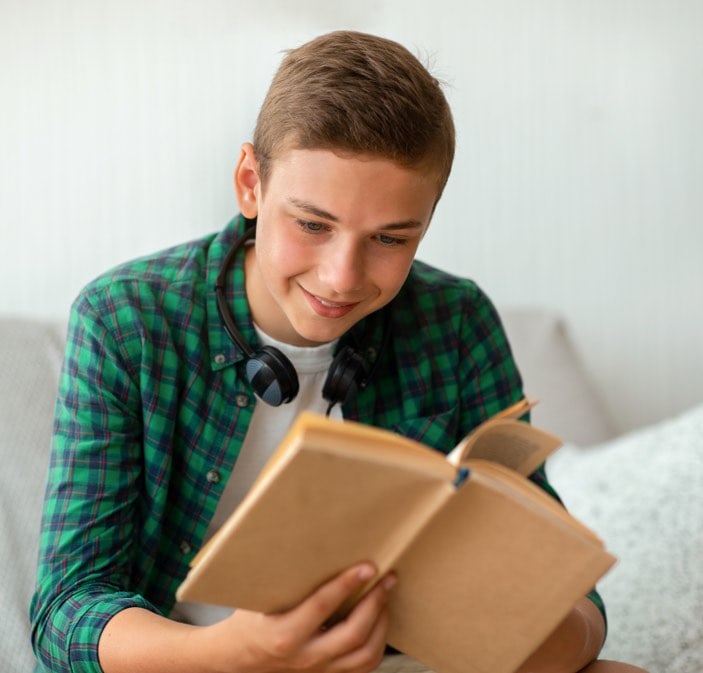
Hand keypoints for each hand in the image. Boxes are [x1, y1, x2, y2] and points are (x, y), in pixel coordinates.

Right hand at [202, 562, 396, 672]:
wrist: (239, 657)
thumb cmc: (250, 619)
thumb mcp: (261, 597)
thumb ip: (289, 579)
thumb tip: (315, 540)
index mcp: (285, 634)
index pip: (323, 606)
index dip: (347, 583)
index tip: (367, 566)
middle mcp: (304, 657)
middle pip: (353, 634)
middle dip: (375, 602)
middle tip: (386, 578)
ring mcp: (318, 670)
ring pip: (365, 654)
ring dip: (381, 623)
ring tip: (385, 595)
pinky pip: (363, 665)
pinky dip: (377, 642)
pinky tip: (379, 619)